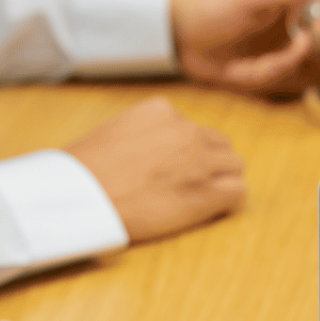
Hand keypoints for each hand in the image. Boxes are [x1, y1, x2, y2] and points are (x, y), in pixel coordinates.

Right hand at [65, 96, 245, 242]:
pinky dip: (226, 201)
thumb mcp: (115, 132)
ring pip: (234, 166)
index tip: (171, 168)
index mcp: (162, 110)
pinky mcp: (208, 191)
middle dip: (208, 164)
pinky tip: (205, 210)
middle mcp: (186, 130)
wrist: (82, 196)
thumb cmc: (85, 171)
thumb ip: (146, 134)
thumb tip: (157, 150)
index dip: (187, 152)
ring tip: (195, 199)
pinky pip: (237, 191)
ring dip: (220, 181)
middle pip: (219, 145)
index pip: (193, 128)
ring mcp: (200, 160)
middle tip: (187, 185)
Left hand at [171, 0, 319, 98]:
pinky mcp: (260, 67)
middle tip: (298, 46)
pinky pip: (273, 77)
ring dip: (279, 65)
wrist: (177, 32)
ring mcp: (273, 46)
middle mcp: (285, 23)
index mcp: (288, 0)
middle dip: (308, 49)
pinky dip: (259, 76)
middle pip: (318, 39)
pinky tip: (238, 69)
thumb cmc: (212, 6)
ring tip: (255, 61)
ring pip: (296, 63)